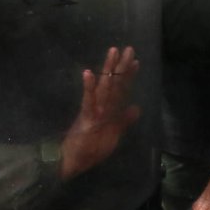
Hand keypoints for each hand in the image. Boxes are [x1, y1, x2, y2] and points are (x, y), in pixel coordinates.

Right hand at [60, 46, 140, 180]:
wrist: (73, 161)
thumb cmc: (91, 148)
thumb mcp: (113, 134)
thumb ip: (123, 121)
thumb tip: (136, 108)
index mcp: (108, 110)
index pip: (120, 90)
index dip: (128, 76)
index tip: (136, 61)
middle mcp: (101, 106)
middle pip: (114, 83)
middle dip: (121, 66)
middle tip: (129, 48)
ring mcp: (93, 110)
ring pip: (103, 87)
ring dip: (108, 70)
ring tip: (112, 53)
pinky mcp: (85, 118)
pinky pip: (87, 101)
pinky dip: (88, 88)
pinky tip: (88, 74)